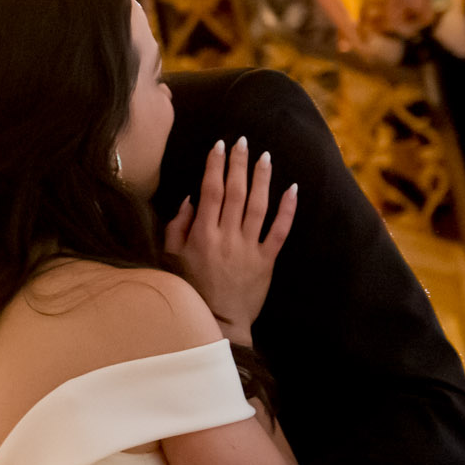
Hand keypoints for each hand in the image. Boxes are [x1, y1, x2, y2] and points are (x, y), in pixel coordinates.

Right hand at [164, 137, 296, 340]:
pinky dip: (287, 210)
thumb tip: (190, 199)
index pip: (210, 191)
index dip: (215, 166)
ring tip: (264, 157)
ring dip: (262, 179)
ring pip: (258, 206)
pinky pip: (279, 231)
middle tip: (242, 141)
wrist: (219, 323)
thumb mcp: (172, 259)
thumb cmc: (192, 290)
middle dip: (238, 164)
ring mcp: (248, 249)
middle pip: (235, 192)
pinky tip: (292, 189)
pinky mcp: (266, 261)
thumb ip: (177, 227)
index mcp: (202, 235)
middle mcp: (227, 238)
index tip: (218, 146)